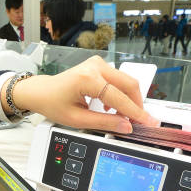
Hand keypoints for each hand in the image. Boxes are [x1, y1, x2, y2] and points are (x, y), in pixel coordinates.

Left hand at [5, 55, 158, 133]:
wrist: (42, 92)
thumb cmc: (53, 103)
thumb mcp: (77, 120)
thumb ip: (104, 123)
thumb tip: (126, 126)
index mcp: (88, 79)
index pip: (120, 98)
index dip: (136, 113)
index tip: (149, 122)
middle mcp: (95, 67)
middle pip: (129, 85)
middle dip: (136, 105)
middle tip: (138, 121)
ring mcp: (97, 63)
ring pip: (126, 82)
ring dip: (128, 100)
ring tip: (120, 117)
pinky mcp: (99, 65)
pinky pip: (118, 80)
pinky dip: (120, 95)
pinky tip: (110, 108)